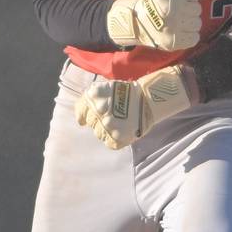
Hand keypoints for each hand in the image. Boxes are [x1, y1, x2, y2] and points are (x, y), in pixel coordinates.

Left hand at [75, 66, 195, 149]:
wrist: (151, 97)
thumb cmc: (130, 91)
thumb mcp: (107, 88)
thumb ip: (93, 99)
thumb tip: (81, 118)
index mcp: (92, 97)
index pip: (80, 113)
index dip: (83, 116)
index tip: (85, 120)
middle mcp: (97, 110)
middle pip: (90, 124)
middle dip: (98, 122)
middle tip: (112, 117)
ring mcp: (106, 125)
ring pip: (99, 134)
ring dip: (107, 131)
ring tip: (119, 124)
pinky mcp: (116, 137)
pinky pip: (110, 143)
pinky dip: (115, 140)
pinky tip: (122, 132)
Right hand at [106, 0, 206, 50]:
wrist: (137, 20)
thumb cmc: (158, 0)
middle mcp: (173, 9)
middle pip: (197, 9)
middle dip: (189, 9)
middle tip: (175, 11)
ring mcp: (173, 27)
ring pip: (197, 24)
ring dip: (189, 22)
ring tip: (177, 21)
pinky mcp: (174, 42)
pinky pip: (195, 38)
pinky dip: (189, 35)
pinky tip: (179, 31)